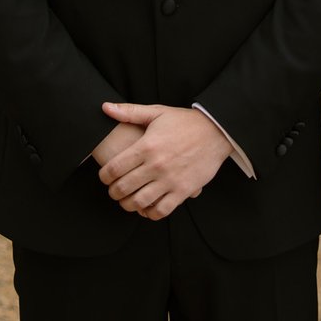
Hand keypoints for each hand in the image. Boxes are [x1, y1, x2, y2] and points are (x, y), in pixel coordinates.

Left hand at [96, 102, 231, 219]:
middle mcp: (156, 165)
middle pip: (124, 188)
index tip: (104, 177)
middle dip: (113, 192)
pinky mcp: (184, 190)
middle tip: (113, 191)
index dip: (104, 177)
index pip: (114, 168)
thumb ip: (130, 112)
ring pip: (140, 202)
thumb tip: (105, 107)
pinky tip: (147, 208)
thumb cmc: (184, 121)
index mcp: (147, 146)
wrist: (215, 131)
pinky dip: (150, 213)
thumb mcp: (157, 112)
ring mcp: (170, 179)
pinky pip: (162, 210)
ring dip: (129, 205)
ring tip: (128, 201)